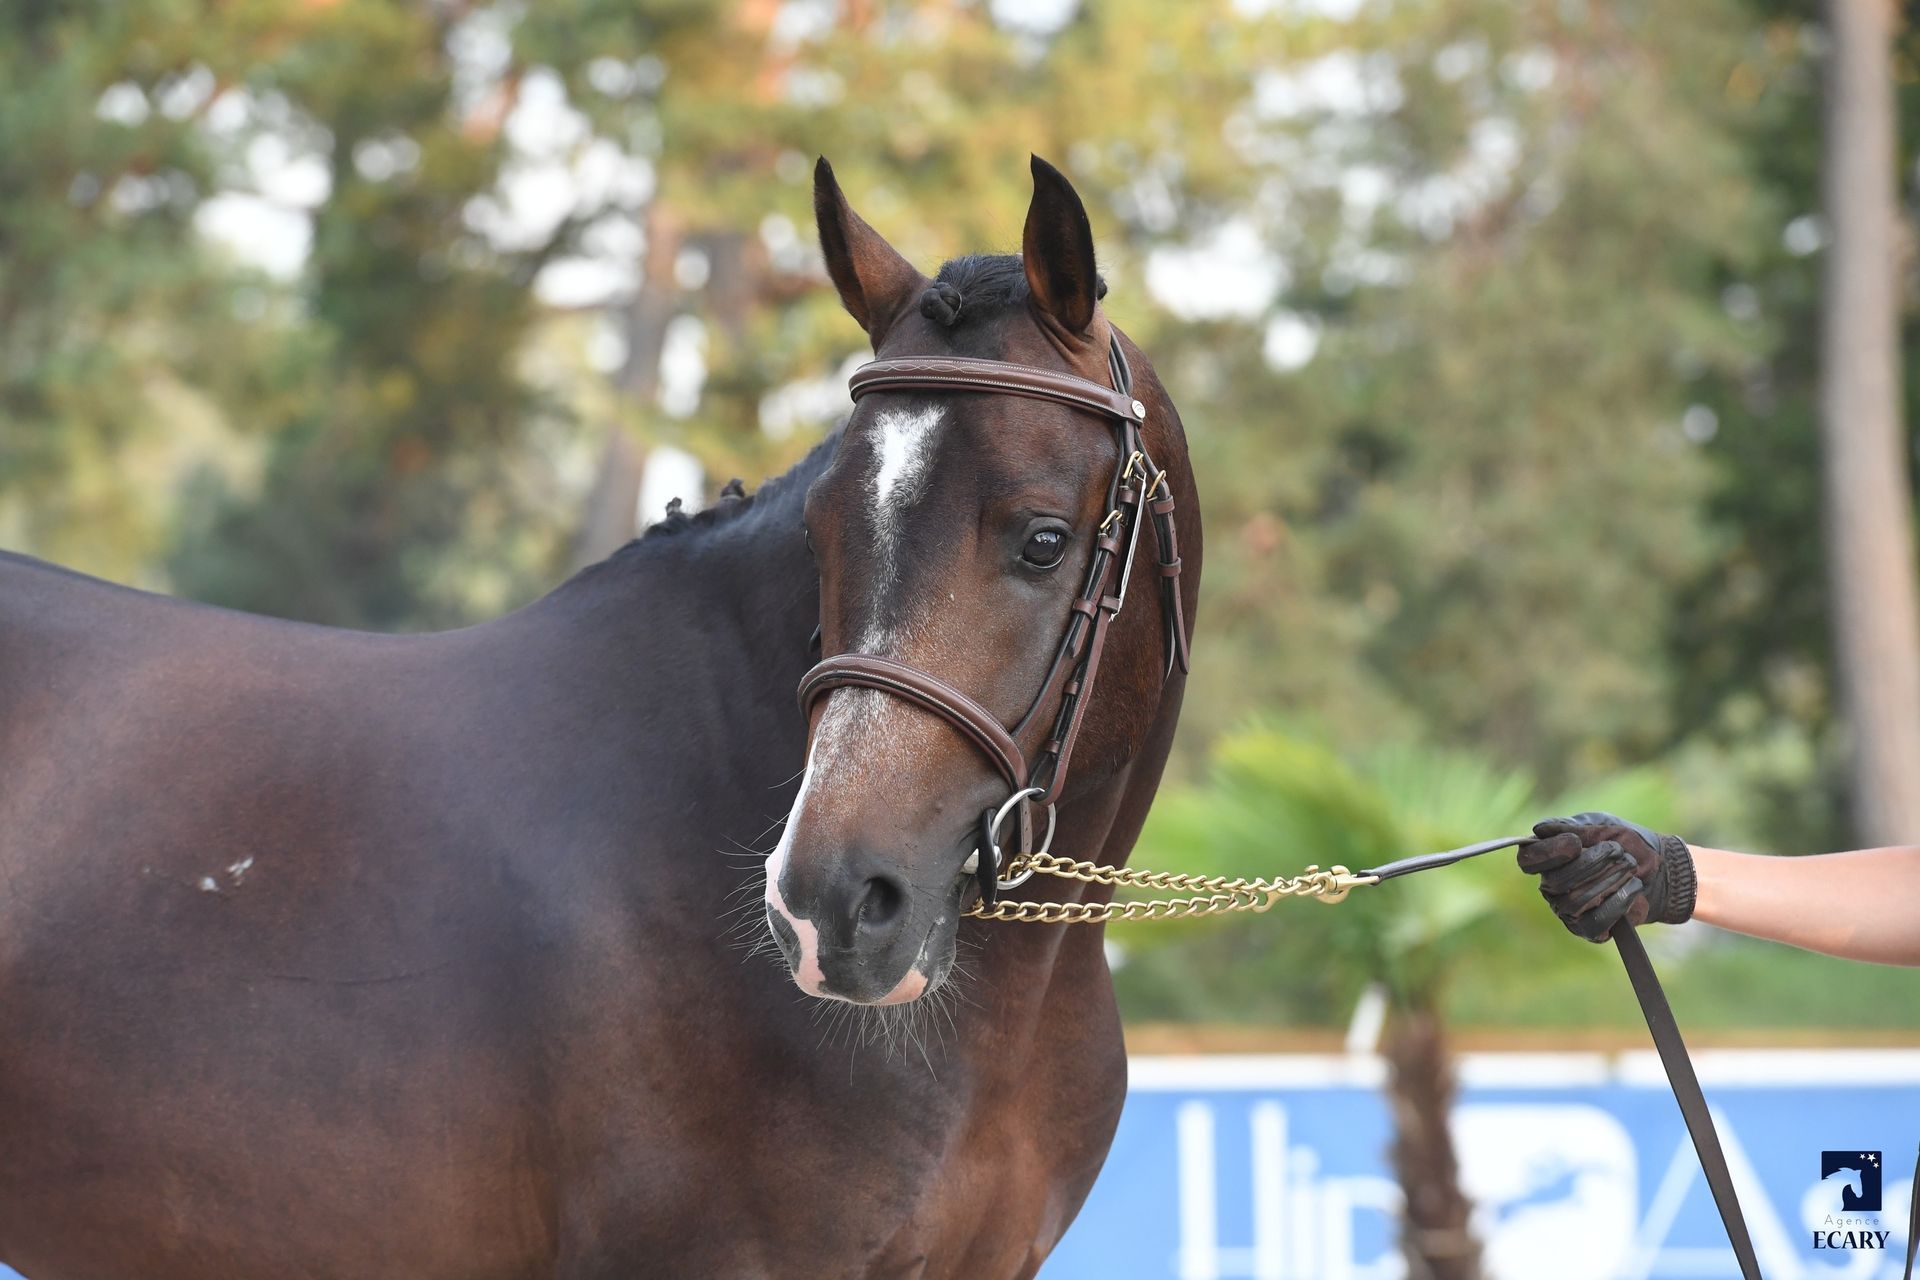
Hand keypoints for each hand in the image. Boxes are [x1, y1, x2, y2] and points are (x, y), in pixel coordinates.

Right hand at [1516, 812, 1697, 941]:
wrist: (1661, 869)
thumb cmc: (1627, 844)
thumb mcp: (1602, 827)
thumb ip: (1571, 828)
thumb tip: (1539, 830)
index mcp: (1549, 858)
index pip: (1528, 859)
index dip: (1548, 852)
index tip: (1576, 843)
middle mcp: (1551, 886)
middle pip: (1556, 880)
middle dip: (1593, 863)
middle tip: (1618, 851)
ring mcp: (1567, 910)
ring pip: (1577, 900)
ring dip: (1611, 880)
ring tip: (1631, 868)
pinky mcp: (1588, 930)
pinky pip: (1596, 920)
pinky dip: (1620, 901)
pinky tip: (1634, 888)